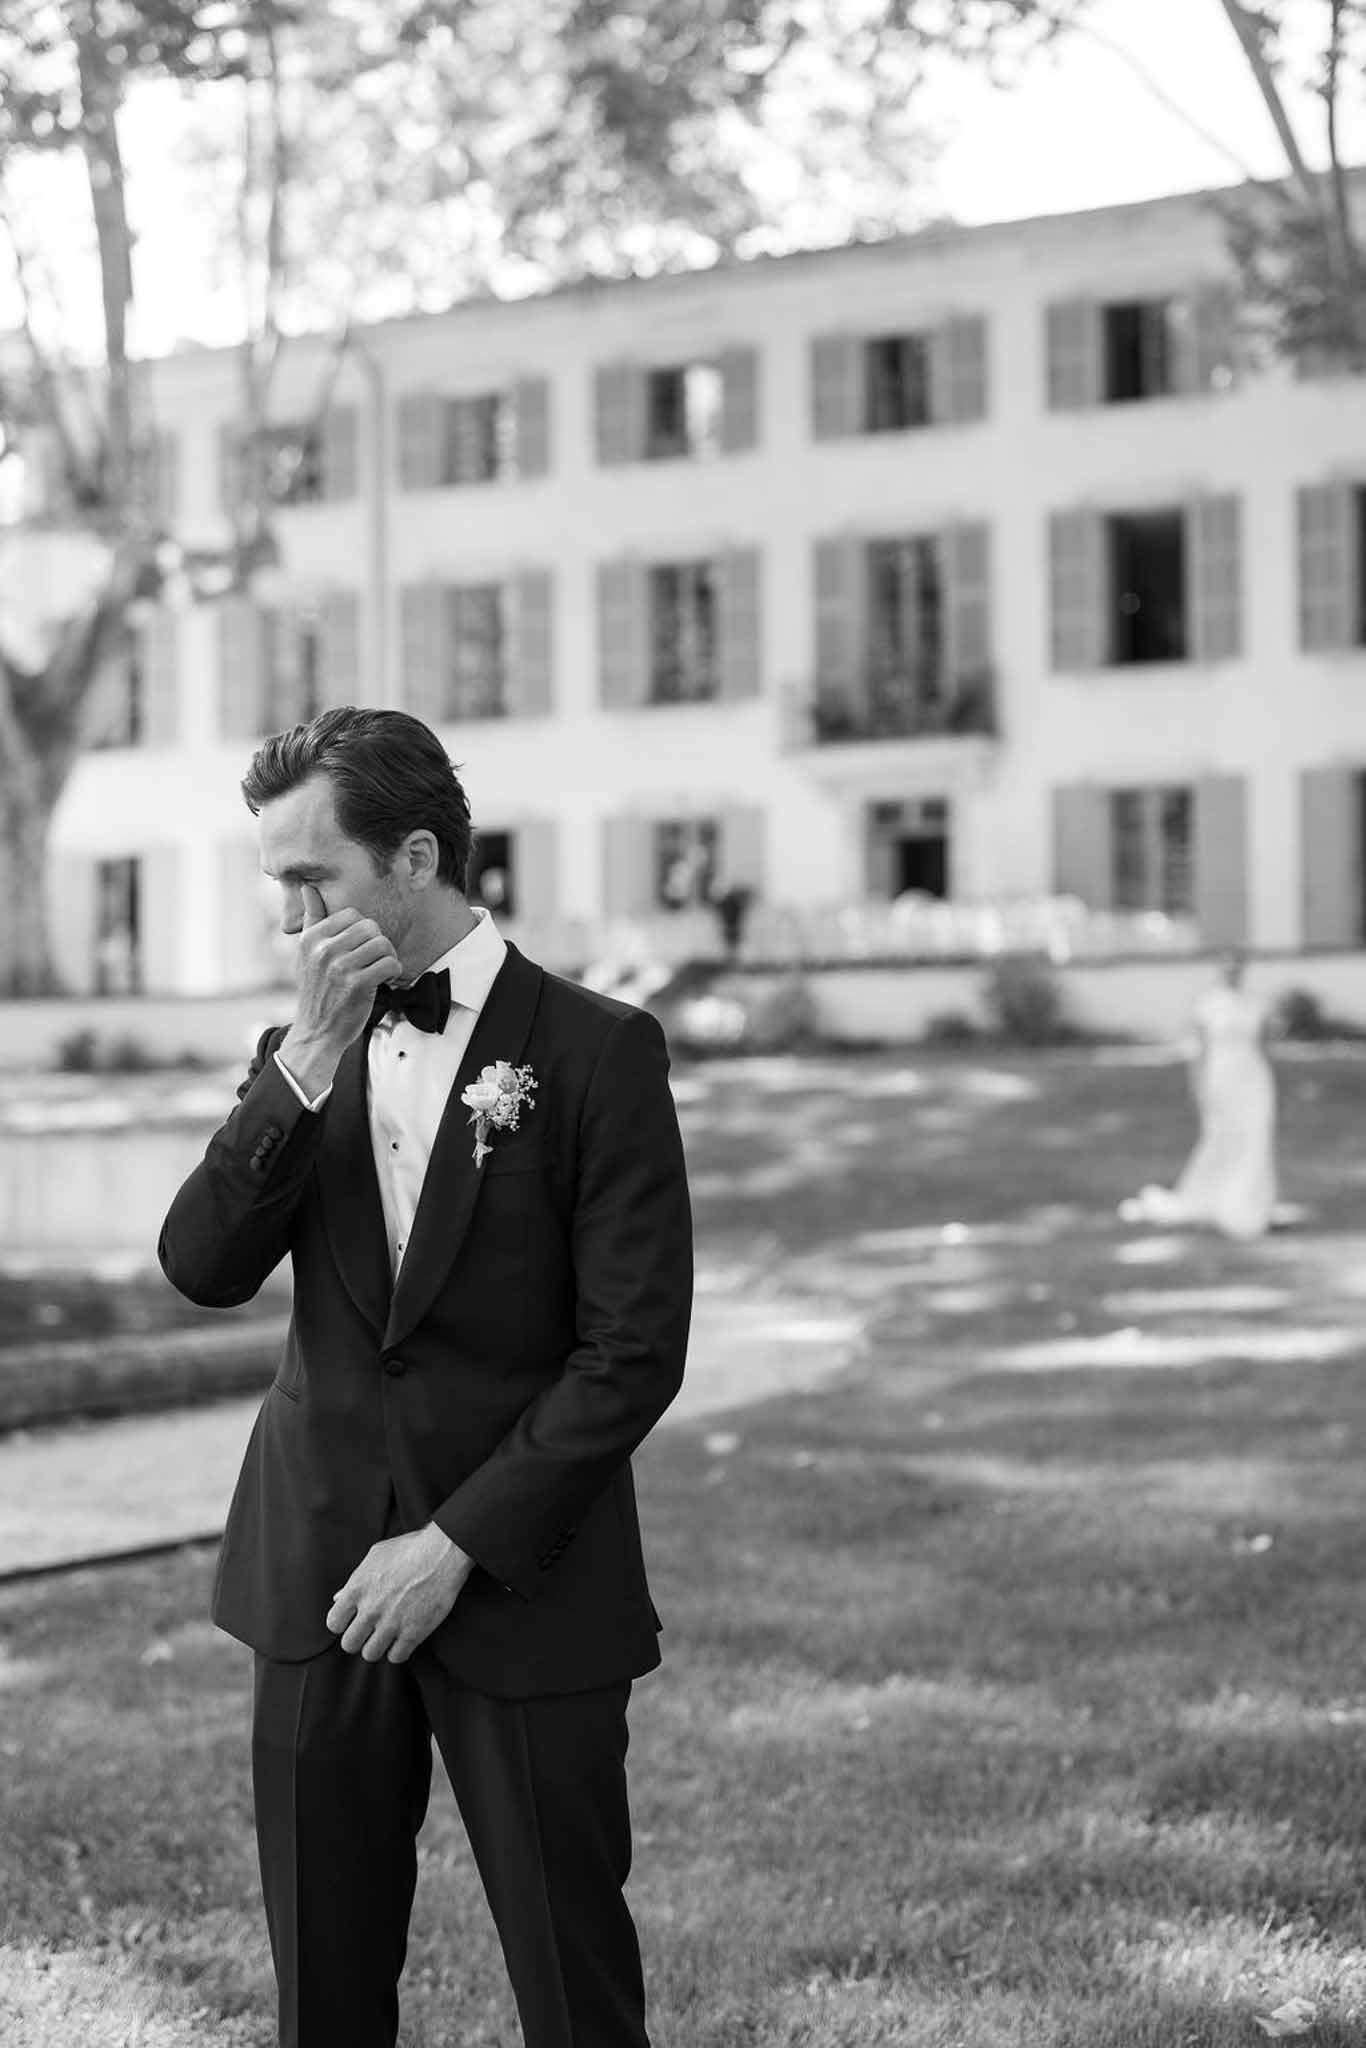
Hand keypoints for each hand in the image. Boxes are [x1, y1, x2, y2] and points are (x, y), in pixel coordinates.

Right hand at [280, 883, 400, 1092]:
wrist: (316, 1033)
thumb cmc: (315, 992)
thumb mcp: (305, 954)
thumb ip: (311, 919)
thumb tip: (307, 887)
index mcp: (311, 939)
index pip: (352, 914)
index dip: (362, 931)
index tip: (359, 949)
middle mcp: (323, 950)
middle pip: (371, 927)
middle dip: (378, 944)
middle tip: (373, 961)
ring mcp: (340, 967)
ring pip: (383, 944)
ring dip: (387, 958)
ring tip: (378, 971)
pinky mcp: (358, 985)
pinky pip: (390, 964)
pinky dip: (393, 972)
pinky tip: (384, 981)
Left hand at [326, 1525, 474, 1663]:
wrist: (443, 1553)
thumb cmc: (410, 1548)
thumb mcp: (376, 1556)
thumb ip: (355, 1579)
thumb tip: (339, 1597)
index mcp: (357, 1589)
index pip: (334, 1623)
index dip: (342, 1624)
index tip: (353, 1621)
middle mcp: (370, 1609)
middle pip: (350, 1644)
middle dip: (359, 1639)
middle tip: (370, 1632)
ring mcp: (391, 1623)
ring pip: (371, 1654)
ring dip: (378, 1647)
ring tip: (387, 1637)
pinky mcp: (413, 1633)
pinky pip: (396, 1657)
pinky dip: (399, 1651)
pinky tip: (404, 1640)